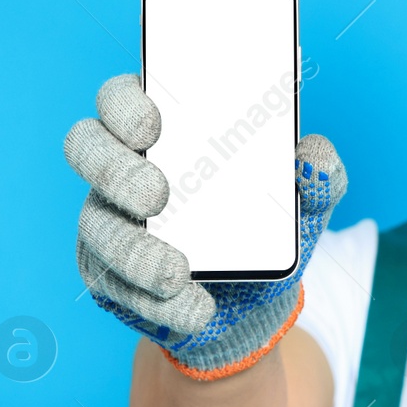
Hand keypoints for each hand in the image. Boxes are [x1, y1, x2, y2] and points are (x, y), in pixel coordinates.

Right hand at [63, 74, 347, 377]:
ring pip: (95, 226)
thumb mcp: (305, 202)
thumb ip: (320, 174)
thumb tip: (313, 160)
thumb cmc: (271, 226)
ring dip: (135, 252)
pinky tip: (193, 309)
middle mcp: (125, 167)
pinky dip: (156, 302)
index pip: (123, 96)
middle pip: (87, 147)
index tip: (154, 124)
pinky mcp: (106, 274)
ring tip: (176, 274)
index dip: (126, 104)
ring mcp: (109, 220)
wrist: (259, 301)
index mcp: (168, 130)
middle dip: (114, 169)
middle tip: (158, 195)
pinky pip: (115, 286)